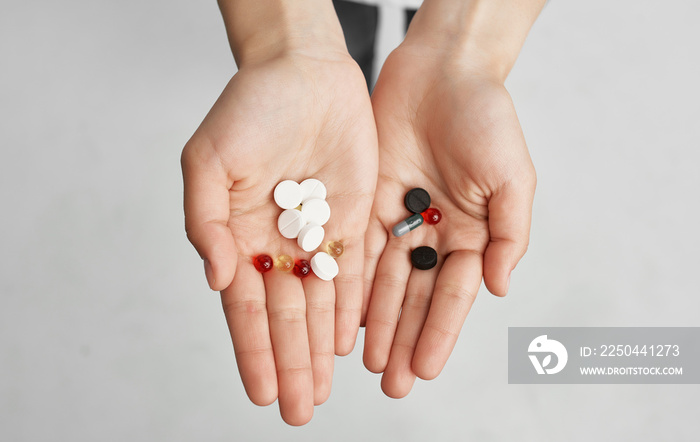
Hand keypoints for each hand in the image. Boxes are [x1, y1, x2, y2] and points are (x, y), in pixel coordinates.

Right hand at [181, 50, 376, 423]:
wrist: (303, 70)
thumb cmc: (248, 108)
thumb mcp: (208, 159)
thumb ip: (205, 221)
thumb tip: (216, 278)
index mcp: (238, 234)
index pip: (245, 305)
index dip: (253, 349)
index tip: (262, 392)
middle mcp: (277, 242)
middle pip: (285, 314)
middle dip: (291, 363)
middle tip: (298, 410)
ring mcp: (316, 233)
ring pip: (319, 302)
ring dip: (319, 348)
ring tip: (321, 390)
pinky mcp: (353, 218)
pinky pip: (353, 271)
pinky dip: (350, 307)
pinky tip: (348, 341)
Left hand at [362, 43, 535, 397]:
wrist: (442, 71)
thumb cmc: (486, 117)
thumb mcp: (513, 177)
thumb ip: (509, 234)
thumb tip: (498, 288)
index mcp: (473, 233)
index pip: (453, 294)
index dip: (438, 332)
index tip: (424, 369)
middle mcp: (435, 233)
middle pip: (416, 297)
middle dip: (404, 340)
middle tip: (391, 383)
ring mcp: (400, 219)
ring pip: (384, 281)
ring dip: (376, 322)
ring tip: (365, 362)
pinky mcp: (368, 202)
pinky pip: (358, 249)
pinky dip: (351, 283)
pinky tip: (343, 315)